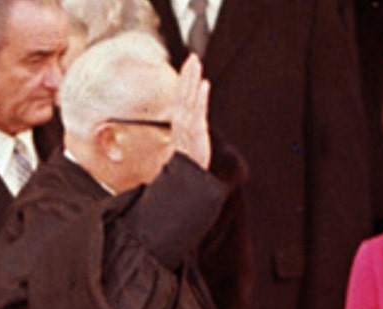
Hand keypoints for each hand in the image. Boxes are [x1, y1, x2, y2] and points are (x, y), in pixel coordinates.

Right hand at [168, 53, 210, 170]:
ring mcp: (187, 124)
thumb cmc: (188, 159)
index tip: (189, 63)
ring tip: (197, 64)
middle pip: (183, 91)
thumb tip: (190, 117)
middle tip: (193, 56)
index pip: (180, 94)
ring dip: (192, 79)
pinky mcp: (196, 131)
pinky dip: (200, 96)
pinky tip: (204, 84)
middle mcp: (181, 119)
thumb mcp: (187, 140)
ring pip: (189, 97)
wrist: (187, 177)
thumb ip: (189, 126)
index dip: (184, 78)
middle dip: (188, 73)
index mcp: (178, 120)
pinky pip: (198, 110)